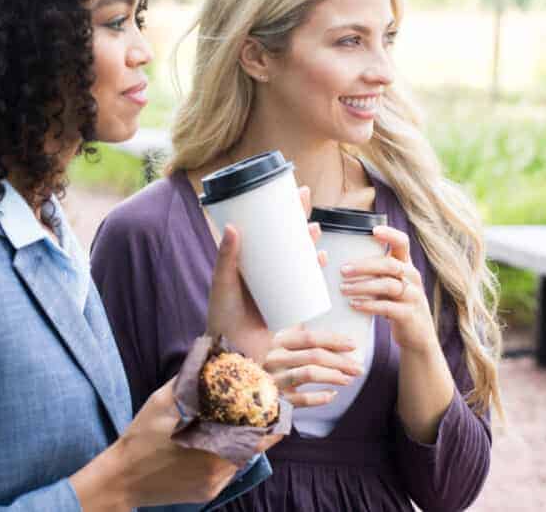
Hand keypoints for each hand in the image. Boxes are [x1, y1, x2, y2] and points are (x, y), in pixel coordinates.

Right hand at [72, 378, 283, 508]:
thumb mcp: (162, 402)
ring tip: (243, 424)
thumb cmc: (141, 437)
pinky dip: (230, 458)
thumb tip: (208, 352)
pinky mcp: (208, 494)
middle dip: (262, 430)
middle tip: (264, 413)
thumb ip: (189, 379)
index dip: (273, 420)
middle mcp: (219, 467)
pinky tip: (220, 444)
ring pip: (243, 460)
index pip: (261, 434)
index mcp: (213, 443)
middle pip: (256, 448)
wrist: (120, 480)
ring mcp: (214, 484)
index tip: (277, 405)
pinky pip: (229, 473)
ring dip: (246, 443)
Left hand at [205, 186, 323, 359]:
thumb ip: (226, 258)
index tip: (285, 192)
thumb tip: (233, 226)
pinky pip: (306, 280)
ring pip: (298, 257)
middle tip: (307, 202)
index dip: (277, 210)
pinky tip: (323, 260)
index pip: (264, 230)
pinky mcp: (289, 300)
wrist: (236, 353)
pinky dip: (315, 268)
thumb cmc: (222, 317)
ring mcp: (278, 285)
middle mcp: (264, 271)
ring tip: (315, 232)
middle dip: (298, 219)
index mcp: (246, 262)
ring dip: (309, 242)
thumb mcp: (223, 284)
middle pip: (285, 239)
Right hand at [263, 323, 363, 406]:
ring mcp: (274, 379)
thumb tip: (331, 317)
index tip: (353, 344)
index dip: (334, 339)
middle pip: (314, 356)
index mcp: (279, 341)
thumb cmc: (277, 363)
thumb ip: (301, 332)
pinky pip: (302, 399)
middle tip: (358, 368)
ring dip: (333, 376)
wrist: (251, 389)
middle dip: (341, 361)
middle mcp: (274, 358)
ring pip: (309, 374)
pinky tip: (332, 395)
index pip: (310, 337)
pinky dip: (320, 398)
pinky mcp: (276, 399)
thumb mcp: (283, 344)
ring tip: (348, 379)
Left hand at [341, 226, 437, 355]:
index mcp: (407, 266)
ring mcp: (413, 296)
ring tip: (343, 289)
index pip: (402, 242)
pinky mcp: (409, 314)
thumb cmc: (396, 305)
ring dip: (363, 286)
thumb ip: (376, 273)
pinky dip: (369, 305)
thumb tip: (340, 262)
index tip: (373, 230)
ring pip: (388, 285)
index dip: (390, 234)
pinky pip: (388, 307)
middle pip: (390, 264)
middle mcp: (412, 278)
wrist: (417, 336)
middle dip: (365, 265)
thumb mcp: (391, 285)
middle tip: (343, 270)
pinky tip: (354, 305)